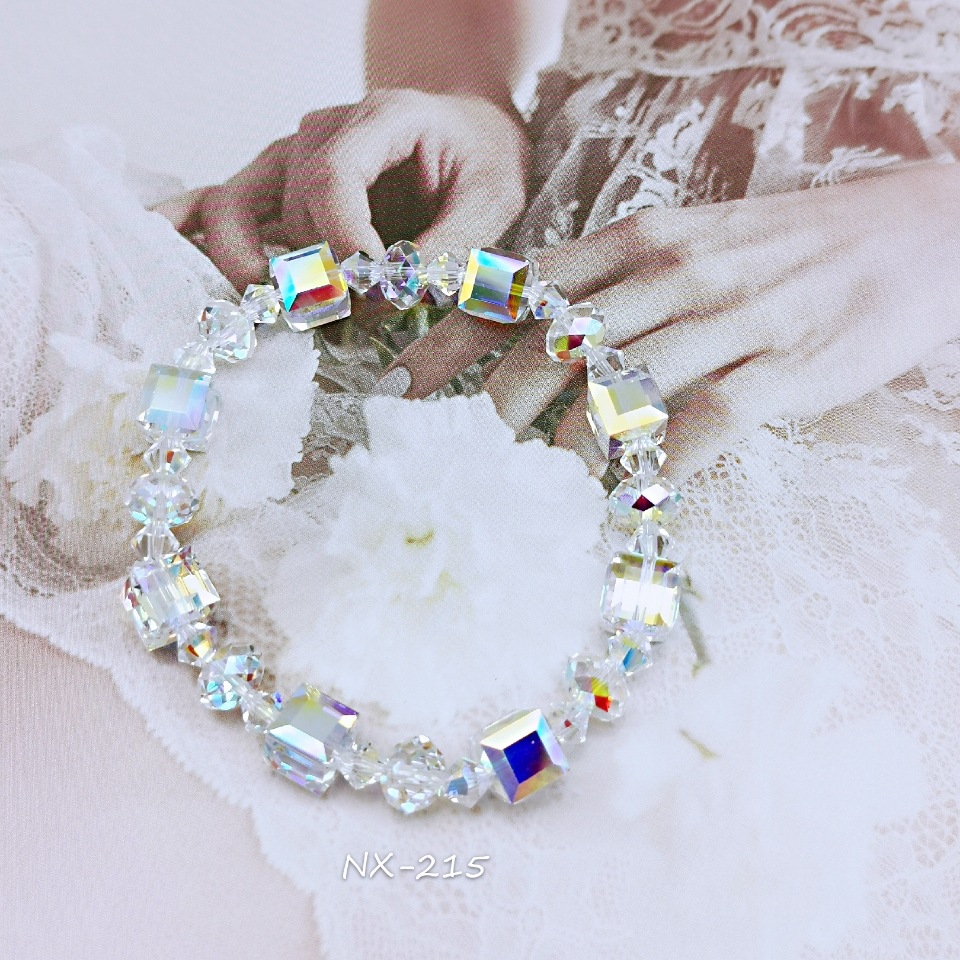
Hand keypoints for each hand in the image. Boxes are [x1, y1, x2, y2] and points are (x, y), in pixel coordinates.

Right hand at [155, 89, 529, 289]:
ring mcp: (286, 160)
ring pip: (236, 214)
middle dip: (309, 275)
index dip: (343, 246)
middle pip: (286, 211)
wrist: (461, 129)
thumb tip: (394, 295)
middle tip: (343, 317)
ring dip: (253, 272)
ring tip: (283, 312)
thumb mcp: (493, 197)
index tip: (374, 293)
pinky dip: (187, 231)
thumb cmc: (480, 158)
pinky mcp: (272, 188)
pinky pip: (214, 204)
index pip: (333, 180)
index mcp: (377, 119)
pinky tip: (163, 250)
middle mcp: (317, 134)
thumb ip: (453, 246)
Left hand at [383, 163, 959, 478]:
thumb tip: (531, 343)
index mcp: (637, 238)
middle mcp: (671, 272)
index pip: (518, 292)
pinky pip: (697, 427)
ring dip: (558, 454)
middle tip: (449, 463)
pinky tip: (615, 506)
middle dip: (484, 413)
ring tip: (520, 498)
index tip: (399, 392)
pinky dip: (648, 472)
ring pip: (614, 391)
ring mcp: (728, 319)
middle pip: (549, 349)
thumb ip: (609, 282)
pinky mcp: (782, 368)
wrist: (909, 234)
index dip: (446, 343)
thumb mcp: (683, 238)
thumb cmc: (778, 248)